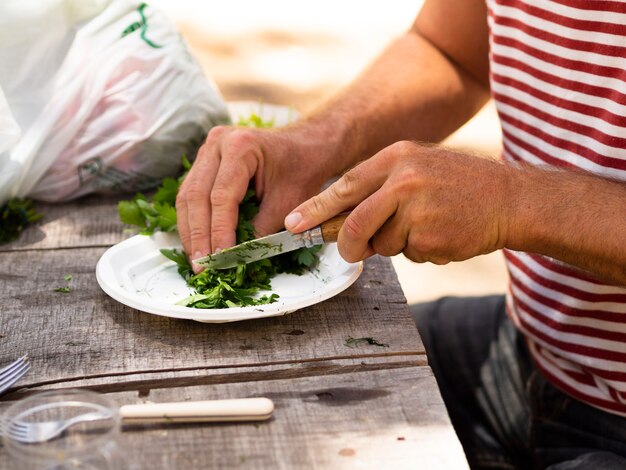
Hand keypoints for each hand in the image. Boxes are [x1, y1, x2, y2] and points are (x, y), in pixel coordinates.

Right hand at [176, 124, 333, 271]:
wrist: (305, 147)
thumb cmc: (301, 170)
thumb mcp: (288, 202)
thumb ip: (262, 229)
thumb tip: (237, 258)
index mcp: (241, 146)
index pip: (221, 196)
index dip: (218, 231)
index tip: (220, 258)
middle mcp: (218, 143)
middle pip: (196, 195)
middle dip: (198, 235)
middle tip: (200, 266)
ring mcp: (208, 150)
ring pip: (188, 195)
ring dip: (190, 231)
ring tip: (196, 260)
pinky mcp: (205, 161)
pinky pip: (191, 193)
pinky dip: (193, 220)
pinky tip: (197, 243)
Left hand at [284, 141, 510, 263]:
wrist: (509, 199)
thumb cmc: (458, 184)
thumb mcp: (416, 168)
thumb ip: (379, 189)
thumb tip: (340, 223)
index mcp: (396, 157)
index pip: (344, 186)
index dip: (315, 208)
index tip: (292, 223)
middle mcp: (404, 180)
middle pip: (355, 223)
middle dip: (349, 244)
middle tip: (351, 253)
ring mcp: (418, 210)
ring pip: (383, 243)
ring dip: (397, 244)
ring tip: (427, 225)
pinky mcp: (432, 238)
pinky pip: (409, 255)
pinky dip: (419, 251)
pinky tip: (442, 234)